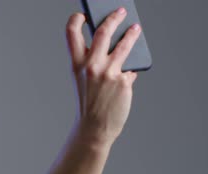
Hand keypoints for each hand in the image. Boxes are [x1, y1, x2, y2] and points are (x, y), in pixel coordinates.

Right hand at [66, 7, 140, 145]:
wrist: (94, 128)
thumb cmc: (88, 103)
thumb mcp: (83, 80)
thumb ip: (93, 62)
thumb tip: (113, 45)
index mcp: (77, 64)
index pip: (71, 33)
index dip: (76, 20)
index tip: (83, 15)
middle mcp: (92, 65)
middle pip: (103, 31)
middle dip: (113, 18)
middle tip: (120, 12)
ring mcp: (108, 72)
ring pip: (124, 45)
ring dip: (131, 34)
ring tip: (135, 29)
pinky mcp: (123, 81)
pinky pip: (130, 68)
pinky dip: (130, 69)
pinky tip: (131, 70)